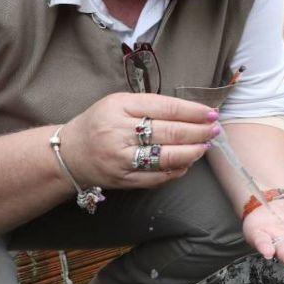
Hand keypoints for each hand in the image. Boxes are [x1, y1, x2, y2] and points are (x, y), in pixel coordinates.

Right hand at [58, 93, 218, 189]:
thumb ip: (152, 106)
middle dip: (198, 132)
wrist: (68, 154)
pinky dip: (177, 170)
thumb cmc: (100, 123)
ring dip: (192, 152)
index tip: (211, 113)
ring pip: (166, 157)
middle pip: (170, 132)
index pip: (166, 108)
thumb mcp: (119, 103)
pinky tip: (187, 162)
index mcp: (119, 106)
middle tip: (214, 130)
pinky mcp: (123, 180)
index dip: (193, 112)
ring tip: (204, 146)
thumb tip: (192, 113)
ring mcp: (120, 158)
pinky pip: (158, 177)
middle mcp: (118, 132)